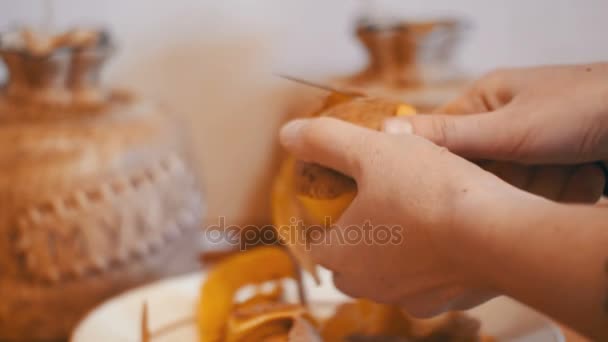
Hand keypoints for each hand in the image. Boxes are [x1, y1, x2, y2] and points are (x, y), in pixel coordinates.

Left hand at [279, 117, 530, 315]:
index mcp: (341, 255)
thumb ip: (326, 141)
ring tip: (416, 215)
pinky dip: (432, 263)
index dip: (325, 220)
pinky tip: (449, 236)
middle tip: (378, 205)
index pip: (316, 243)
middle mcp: (369, 286)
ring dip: (394, 251)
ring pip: (389, 275)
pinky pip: (429, 282)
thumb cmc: (429, 192)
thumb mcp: (372, 151)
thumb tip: (288, 134)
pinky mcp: (447, 303)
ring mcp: (409, 299)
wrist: (499, 235)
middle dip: (358, 238)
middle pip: (350, 264)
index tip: (342, 199)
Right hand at [384, 64, 607, 201]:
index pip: (444, 141)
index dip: (450, 169)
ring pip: (512, 186)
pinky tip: (583, 176)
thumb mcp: (507, 127)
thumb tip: (385, 132)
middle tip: (528, 180)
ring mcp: (532, 143)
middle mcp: (504, 121)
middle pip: (479, 170)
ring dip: (543, 187)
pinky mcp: (554, 163)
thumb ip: (448, 136)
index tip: (456, 192)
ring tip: (571, 169)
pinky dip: (562, 190)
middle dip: (508, 182)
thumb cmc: (580, 108)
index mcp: (484, 99)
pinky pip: (540, 191)